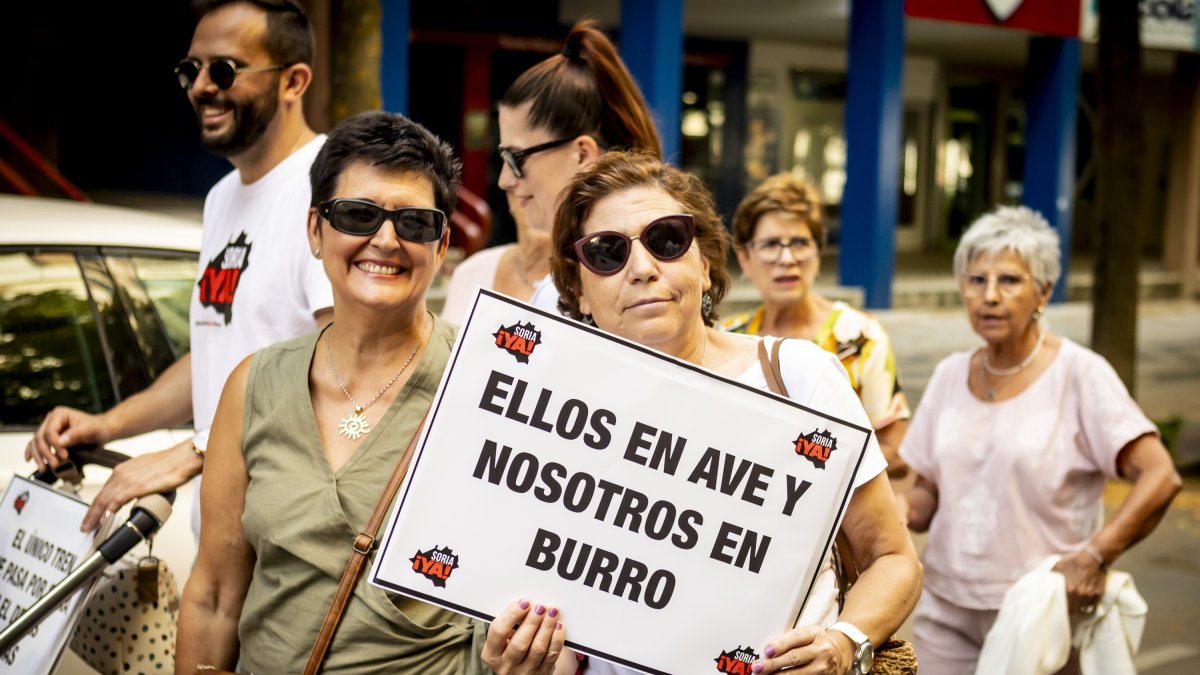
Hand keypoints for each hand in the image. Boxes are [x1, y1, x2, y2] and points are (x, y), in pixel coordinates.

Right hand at [26, 406, 114, 470]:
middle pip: (40, 437)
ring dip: (38, 455)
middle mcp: (51, 420)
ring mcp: (49, 428)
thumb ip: (76, 434)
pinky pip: (36, 444)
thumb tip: (61, 442)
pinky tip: (30, 459)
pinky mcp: (49, 437)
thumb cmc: (98, 427)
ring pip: (36, 442)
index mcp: (60, 414)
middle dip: (45, 452)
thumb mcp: (91, 429)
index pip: (50, 431)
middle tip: (54, 464)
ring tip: (44, 467)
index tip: (64, 455)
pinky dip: (33, 452)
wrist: (103, 430)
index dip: (55, 445)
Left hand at [80, 440, 202, 531]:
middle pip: (100, 496)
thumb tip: (136, 493)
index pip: (104, 490)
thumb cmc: (171, 463)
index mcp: (124, 470)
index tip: (92, 515)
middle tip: (85, 526)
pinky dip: (109, 510)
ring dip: (96, 515)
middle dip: (91, 513)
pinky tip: (105, 518)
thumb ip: (137, 481)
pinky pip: (118, 499)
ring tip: (91, 527)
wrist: (184, 457)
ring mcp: (129, 479)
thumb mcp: (147, 470)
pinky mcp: (138, 486)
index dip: (96, 505)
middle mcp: (122, 473)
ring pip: (105, 499)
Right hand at [481, 598, 564, 674]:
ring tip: (552, 612)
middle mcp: (506, 666)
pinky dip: (556, 639)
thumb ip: (511, 624)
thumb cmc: (512, 648)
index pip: (498, 632)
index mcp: (491, 654)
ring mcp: (524, 672)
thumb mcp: (504, 639)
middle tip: (540, 607)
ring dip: (547, 627)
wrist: (523, 672)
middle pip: (519, 643)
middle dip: (532, 622)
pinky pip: (551, 656)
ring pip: (537, 649)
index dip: (511, 615)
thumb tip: (527, 604)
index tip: (524, 602)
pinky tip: (559, 626)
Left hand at [753, 625, 853, 673]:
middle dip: (774, 664)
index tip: (767, 651)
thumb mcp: (807, 633)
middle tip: (759, 667)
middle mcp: (821, 651)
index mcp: (815, 634)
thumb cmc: (818, 642)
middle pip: (795, 658)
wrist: (841, 652)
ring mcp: (823, 668)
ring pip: (798, 674)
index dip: (780, 645)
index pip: (796, 639)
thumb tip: (768, 650)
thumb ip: (788, 639)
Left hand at [1051, 550, 1106, 614]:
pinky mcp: (1098, 594)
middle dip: (1071, 611)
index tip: (1060, 611)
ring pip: (1083, 609)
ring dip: (1080, 608)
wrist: (1093, 558)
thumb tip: (1042, 583)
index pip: (1064, 607)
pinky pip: (1093, 605)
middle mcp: (1079, 594)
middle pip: (1074, 611)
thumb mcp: (1059, 566)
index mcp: (1068, 589)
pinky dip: (1089, 605)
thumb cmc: (1074, 561)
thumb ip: (1051, 577)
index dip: (1062, 610)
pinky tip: (1085, 601)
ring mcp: (1089, 595)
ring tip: (1077, 605)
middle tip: (1069, 609)